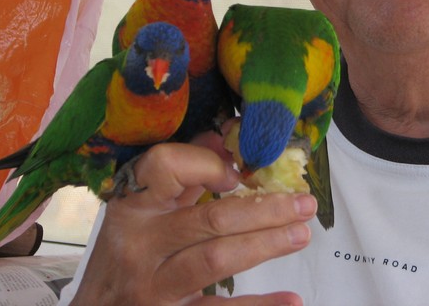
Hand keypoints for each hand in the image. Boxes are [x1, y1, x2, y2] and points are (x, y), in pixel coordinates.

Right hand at [70, 134, 315, 304]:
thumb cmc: (125, 251)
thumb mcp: (142, 210)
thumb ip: (183, 175)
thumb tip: (226, 139)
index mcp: (133, 206)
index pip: (165, 167)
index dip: (206, 164)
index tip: (237, 174)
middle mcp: (140, 245)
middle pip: (208, 219)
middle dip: (263, 209)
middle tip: (304, 203)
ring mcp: (154, 287)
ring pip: (216, 260)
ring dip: (265, 245)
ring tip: (302, 234)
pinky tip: (291, 299)